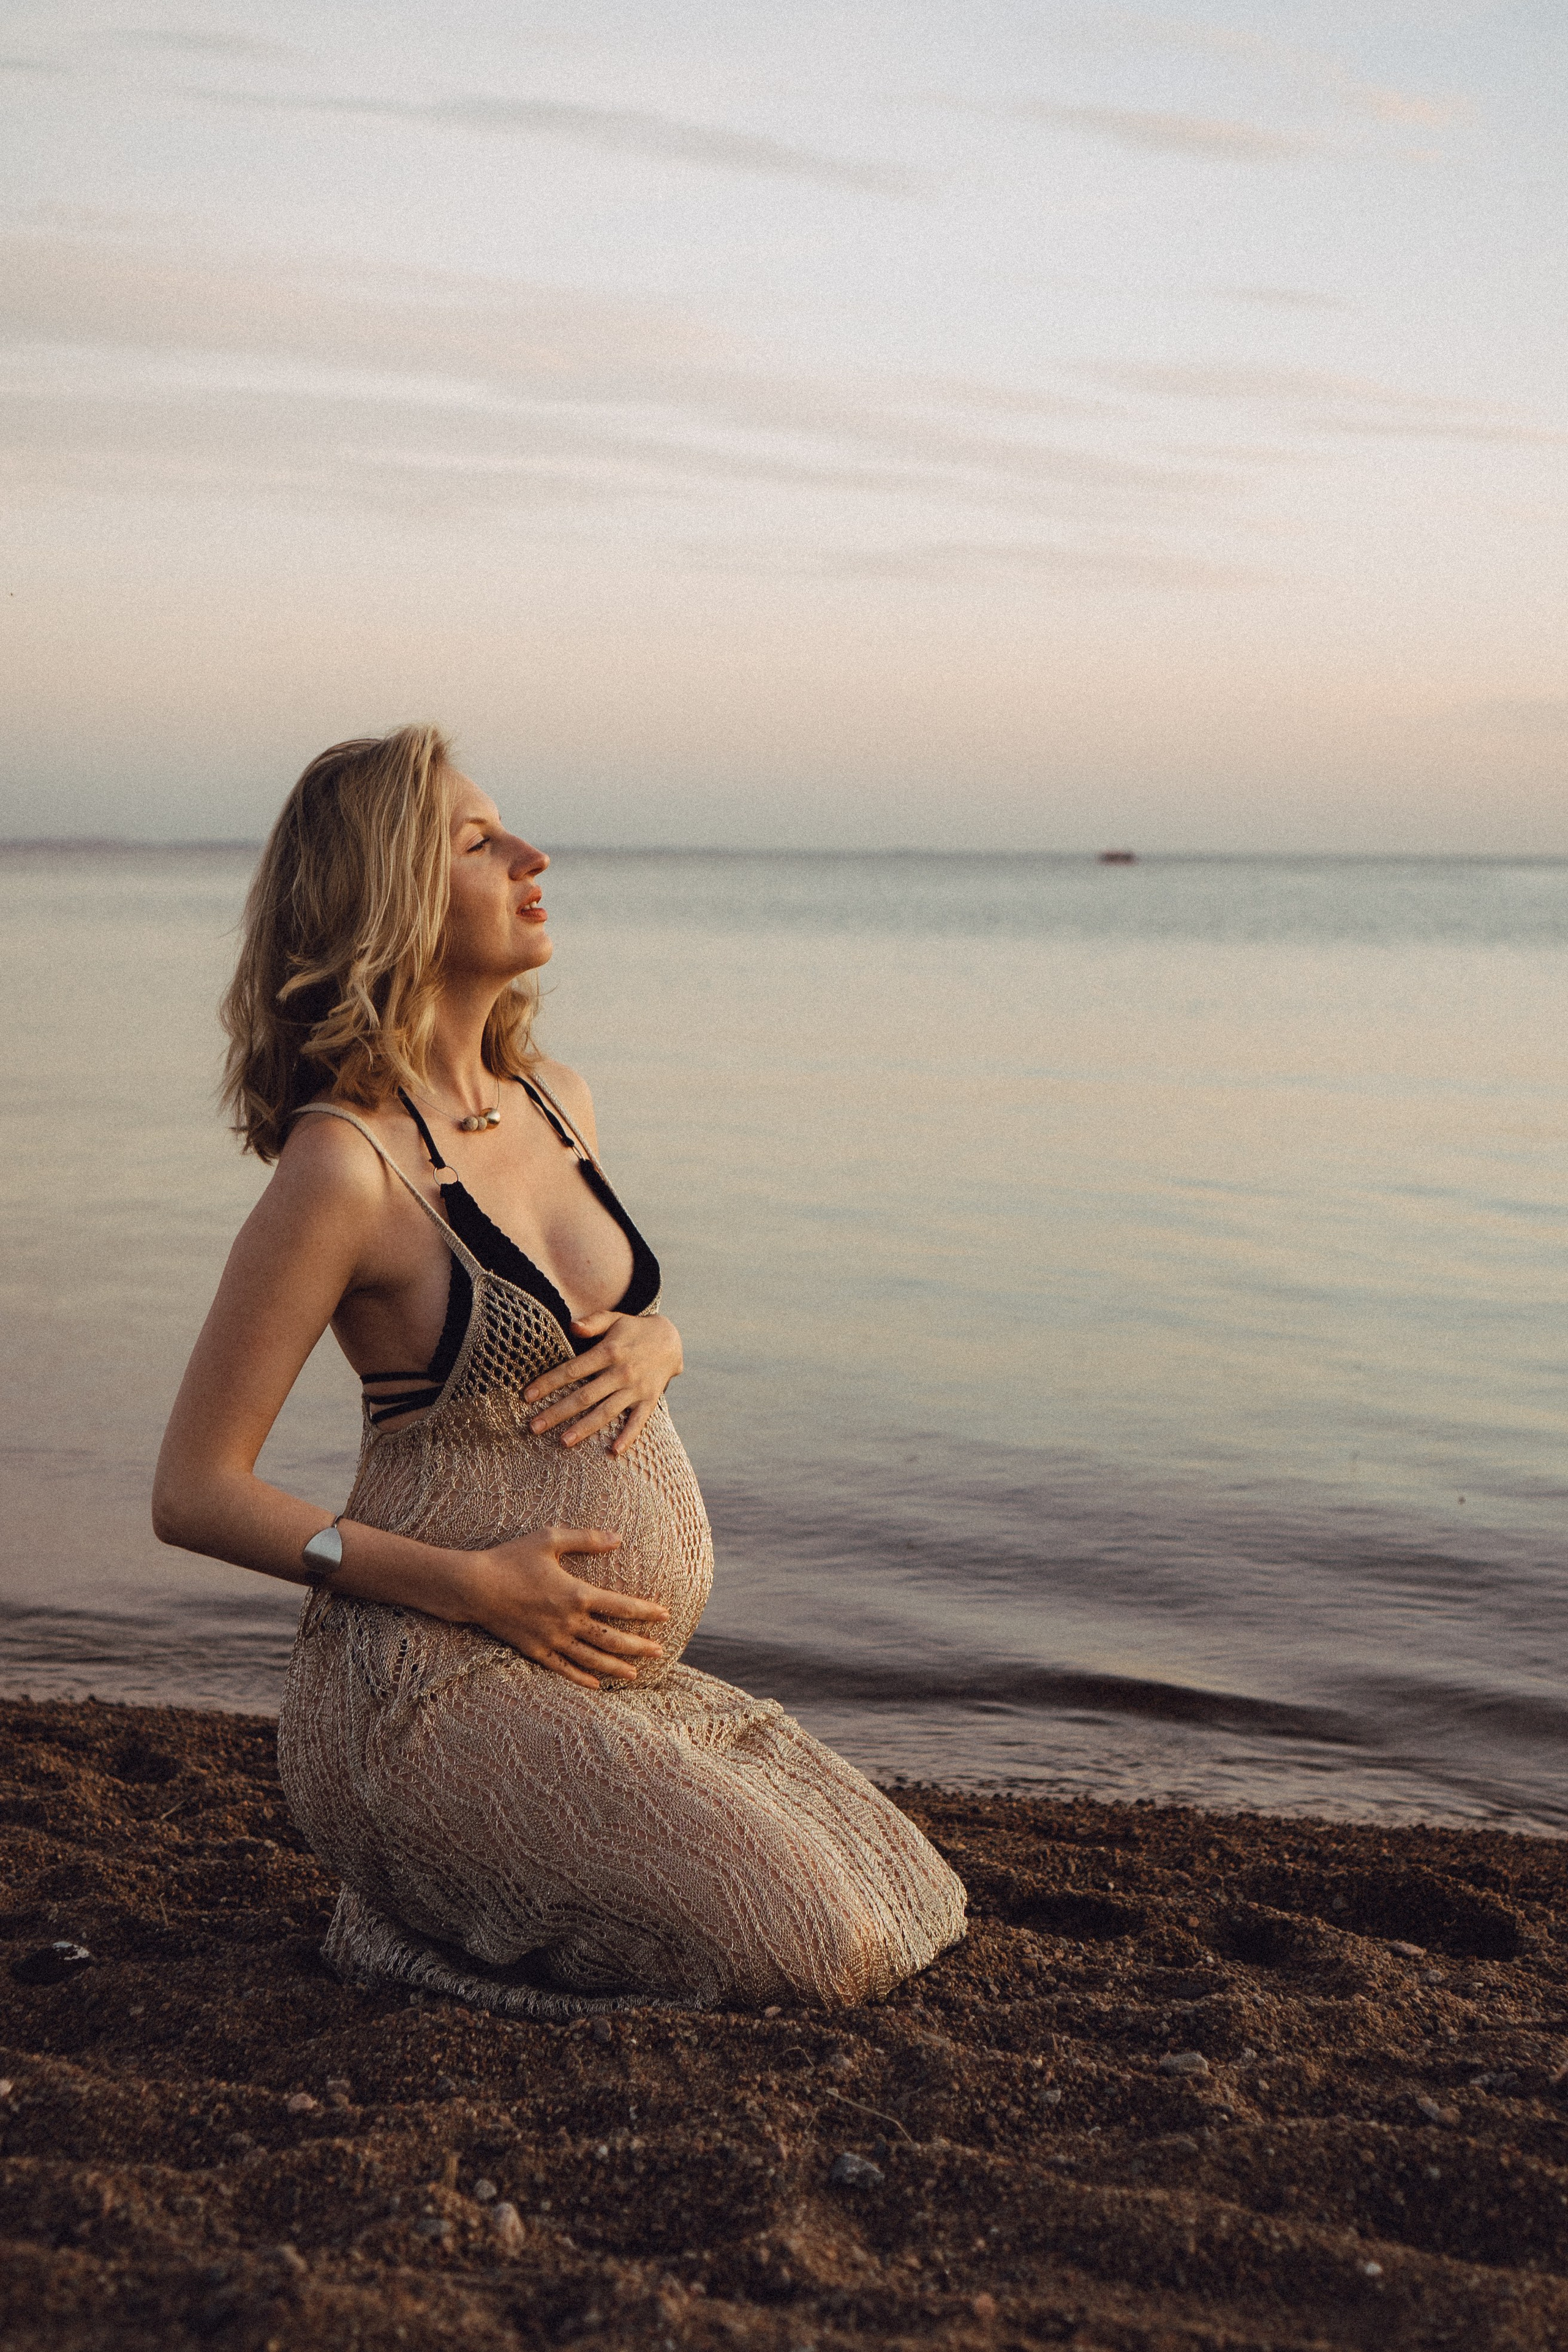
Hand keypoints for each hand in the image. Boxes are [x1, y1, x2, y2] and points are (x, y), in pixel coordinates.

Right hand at [468, 1525, 668, 1689]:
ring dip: (616, 1666)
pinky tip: (596, 1684)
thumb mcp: (549, 1539)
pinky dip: (582, 1678)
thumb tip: (618, 1538)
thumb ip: (586, 1539)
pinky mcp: (535, 1651)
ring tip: (636, 1673)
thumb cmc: (511, 1558)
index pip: (621, 1606)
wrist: (474, 1587)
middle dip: (639, 1645)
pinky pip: (563, 1669)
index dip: (645, 1611)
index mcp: (576, 1593)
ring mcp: (552, 1639)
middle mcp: (568, 1621)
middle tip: (660, 1651)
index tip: (665, 1615)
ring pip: (592, 1658)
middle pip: (612, 1639)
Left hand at [523, 1311, 682, 1456]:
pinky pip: (639, 1421)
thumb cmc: (633, 1329)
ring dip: (584, 1428)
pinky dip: (628, 1436)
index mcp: (609, 1352)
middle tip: (534, 1427)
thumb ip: (593, 1322)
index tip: (527, 1396)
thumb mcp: (614, 1319)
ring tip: (563, 1442)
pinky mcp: (650, 1400)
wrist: (672, 1339)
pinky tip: (614, 1451)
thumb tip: (571, 1326)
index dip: (549, 1383)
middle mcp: (622, 1372)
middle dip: (558, 1412)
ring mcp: (636, 1388)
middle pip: (584, 1396)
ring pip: (606, 1411)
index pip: (573, 1370)